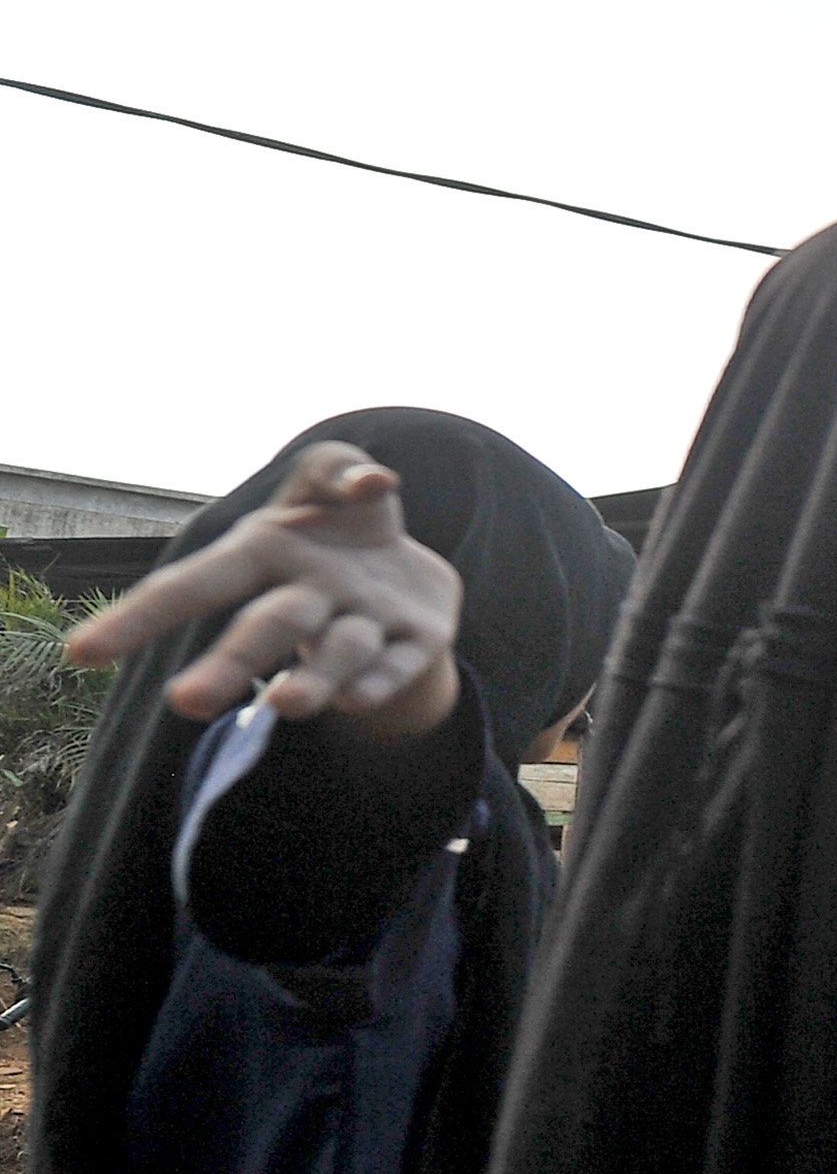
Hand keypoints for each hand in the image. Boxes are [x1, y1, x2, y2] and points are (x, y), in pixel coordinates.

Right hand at [66, 443, 465, 738]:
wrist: (407, 560)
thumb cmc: (342, 515)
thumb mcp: (331, 472)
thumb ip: (339, 468)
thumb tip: (373, 482)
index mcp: (262, 556)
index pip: (193, 586)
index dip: (139, 618)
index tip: (83, 654)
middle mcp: (305, 598)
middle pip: (262, 632)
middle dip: (230, 666)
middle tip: (188, 703)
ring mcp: (361, 623)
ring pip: (336, 653)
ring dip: (315, 679)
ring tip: (291, 705)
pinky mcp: (417, 641)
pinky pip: (398, 664)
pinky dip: (380, 679)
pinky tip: (357, 700)